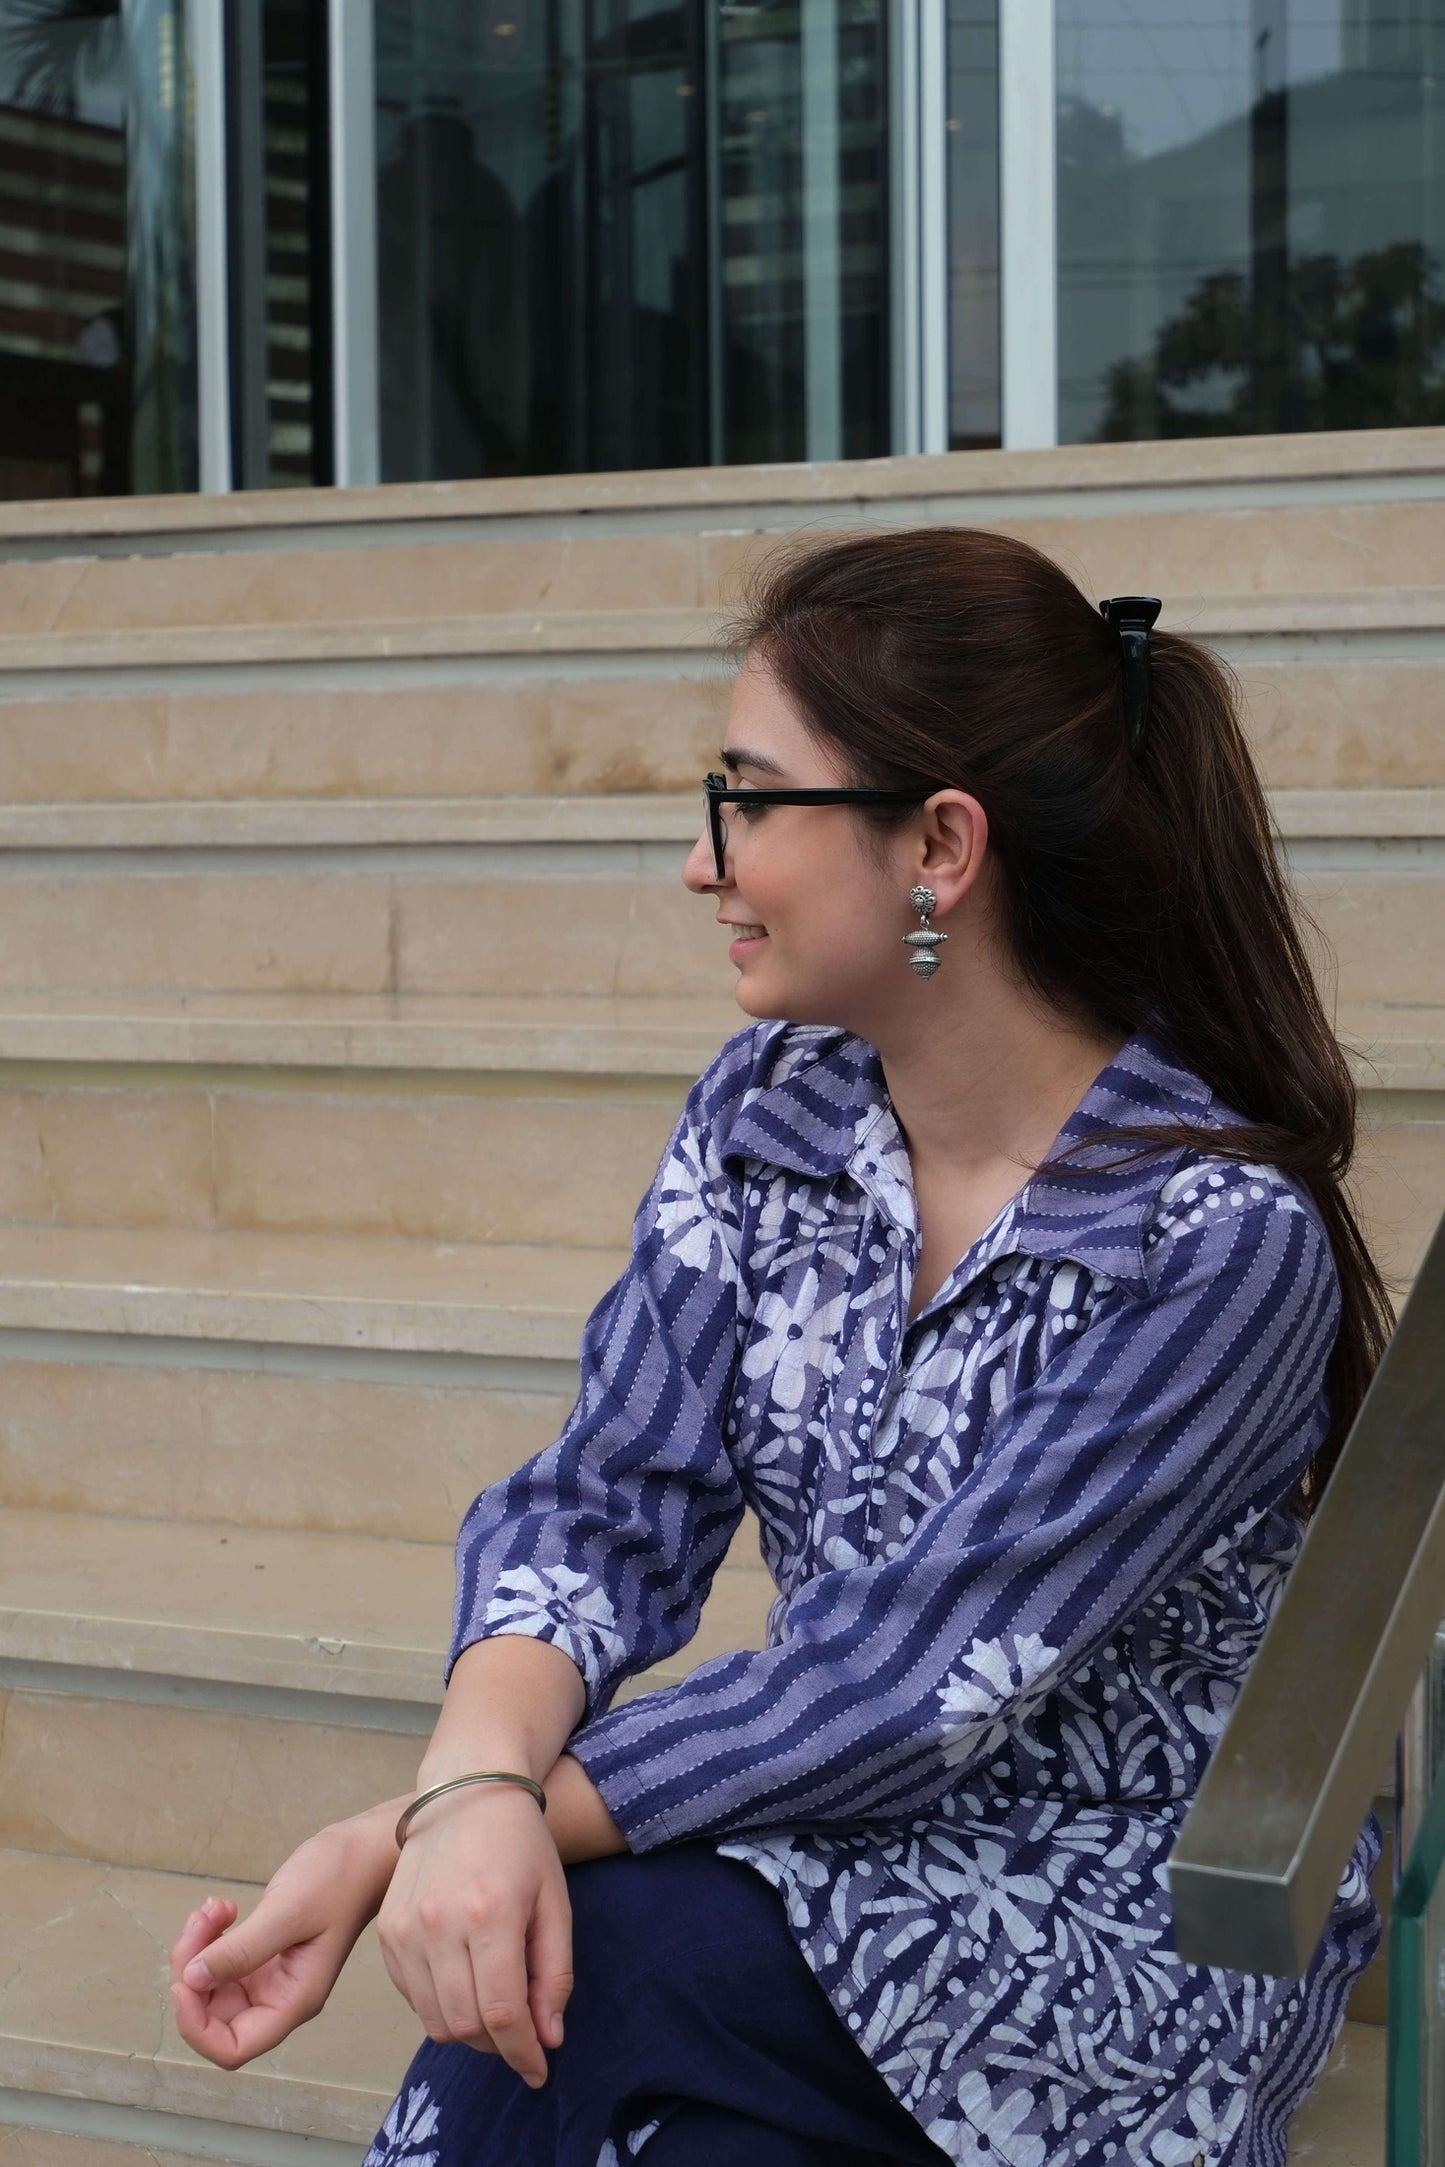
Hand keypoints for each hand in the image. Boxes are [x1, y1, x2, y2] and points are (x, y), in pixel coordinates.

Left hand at [170, 1803, 399, 2068]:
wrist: (365, 1850)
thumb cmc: (340, 1879)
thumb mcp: (290, 1911)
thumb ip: (242, 1950)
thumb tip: (192, 1980)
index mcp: (294, 2000)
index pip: (233, 2047)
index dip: (198, 2027)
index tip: (186, 1981)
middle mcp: (280, 1997)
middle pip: (214, 2016)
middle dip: (193, 1972)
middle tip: (201, 1922)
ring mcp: (269, 1977)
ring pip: (211, 1986)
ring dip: (199, 1949)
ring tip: (215, 1907)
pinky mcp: (262, 1954)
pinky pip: (220, 1960)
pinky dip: (209, 1937)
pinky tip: (223, 1908)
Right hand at [375, 1782, 571, 2088]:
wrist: (466, 1792)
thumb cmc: (520, 1844)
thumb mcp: (555, 1902)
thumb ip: (554, 1974)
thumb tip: (547, 2038)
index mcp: (490, 1914)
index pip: (502, 2014)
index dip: (523, 2054)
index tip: (538, 2070)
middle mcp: (440, 1924)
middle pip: (465, 2025)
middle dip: (498, 2046)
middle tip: (520, 2038)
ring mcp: (406, 1929)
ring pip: (434, 2019)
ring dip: (468, 2032)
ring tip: (494, 2013)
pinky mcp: (386, 1931)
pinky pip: (411, 1996)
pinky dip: (438, 2007)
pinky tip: (463, 1986)